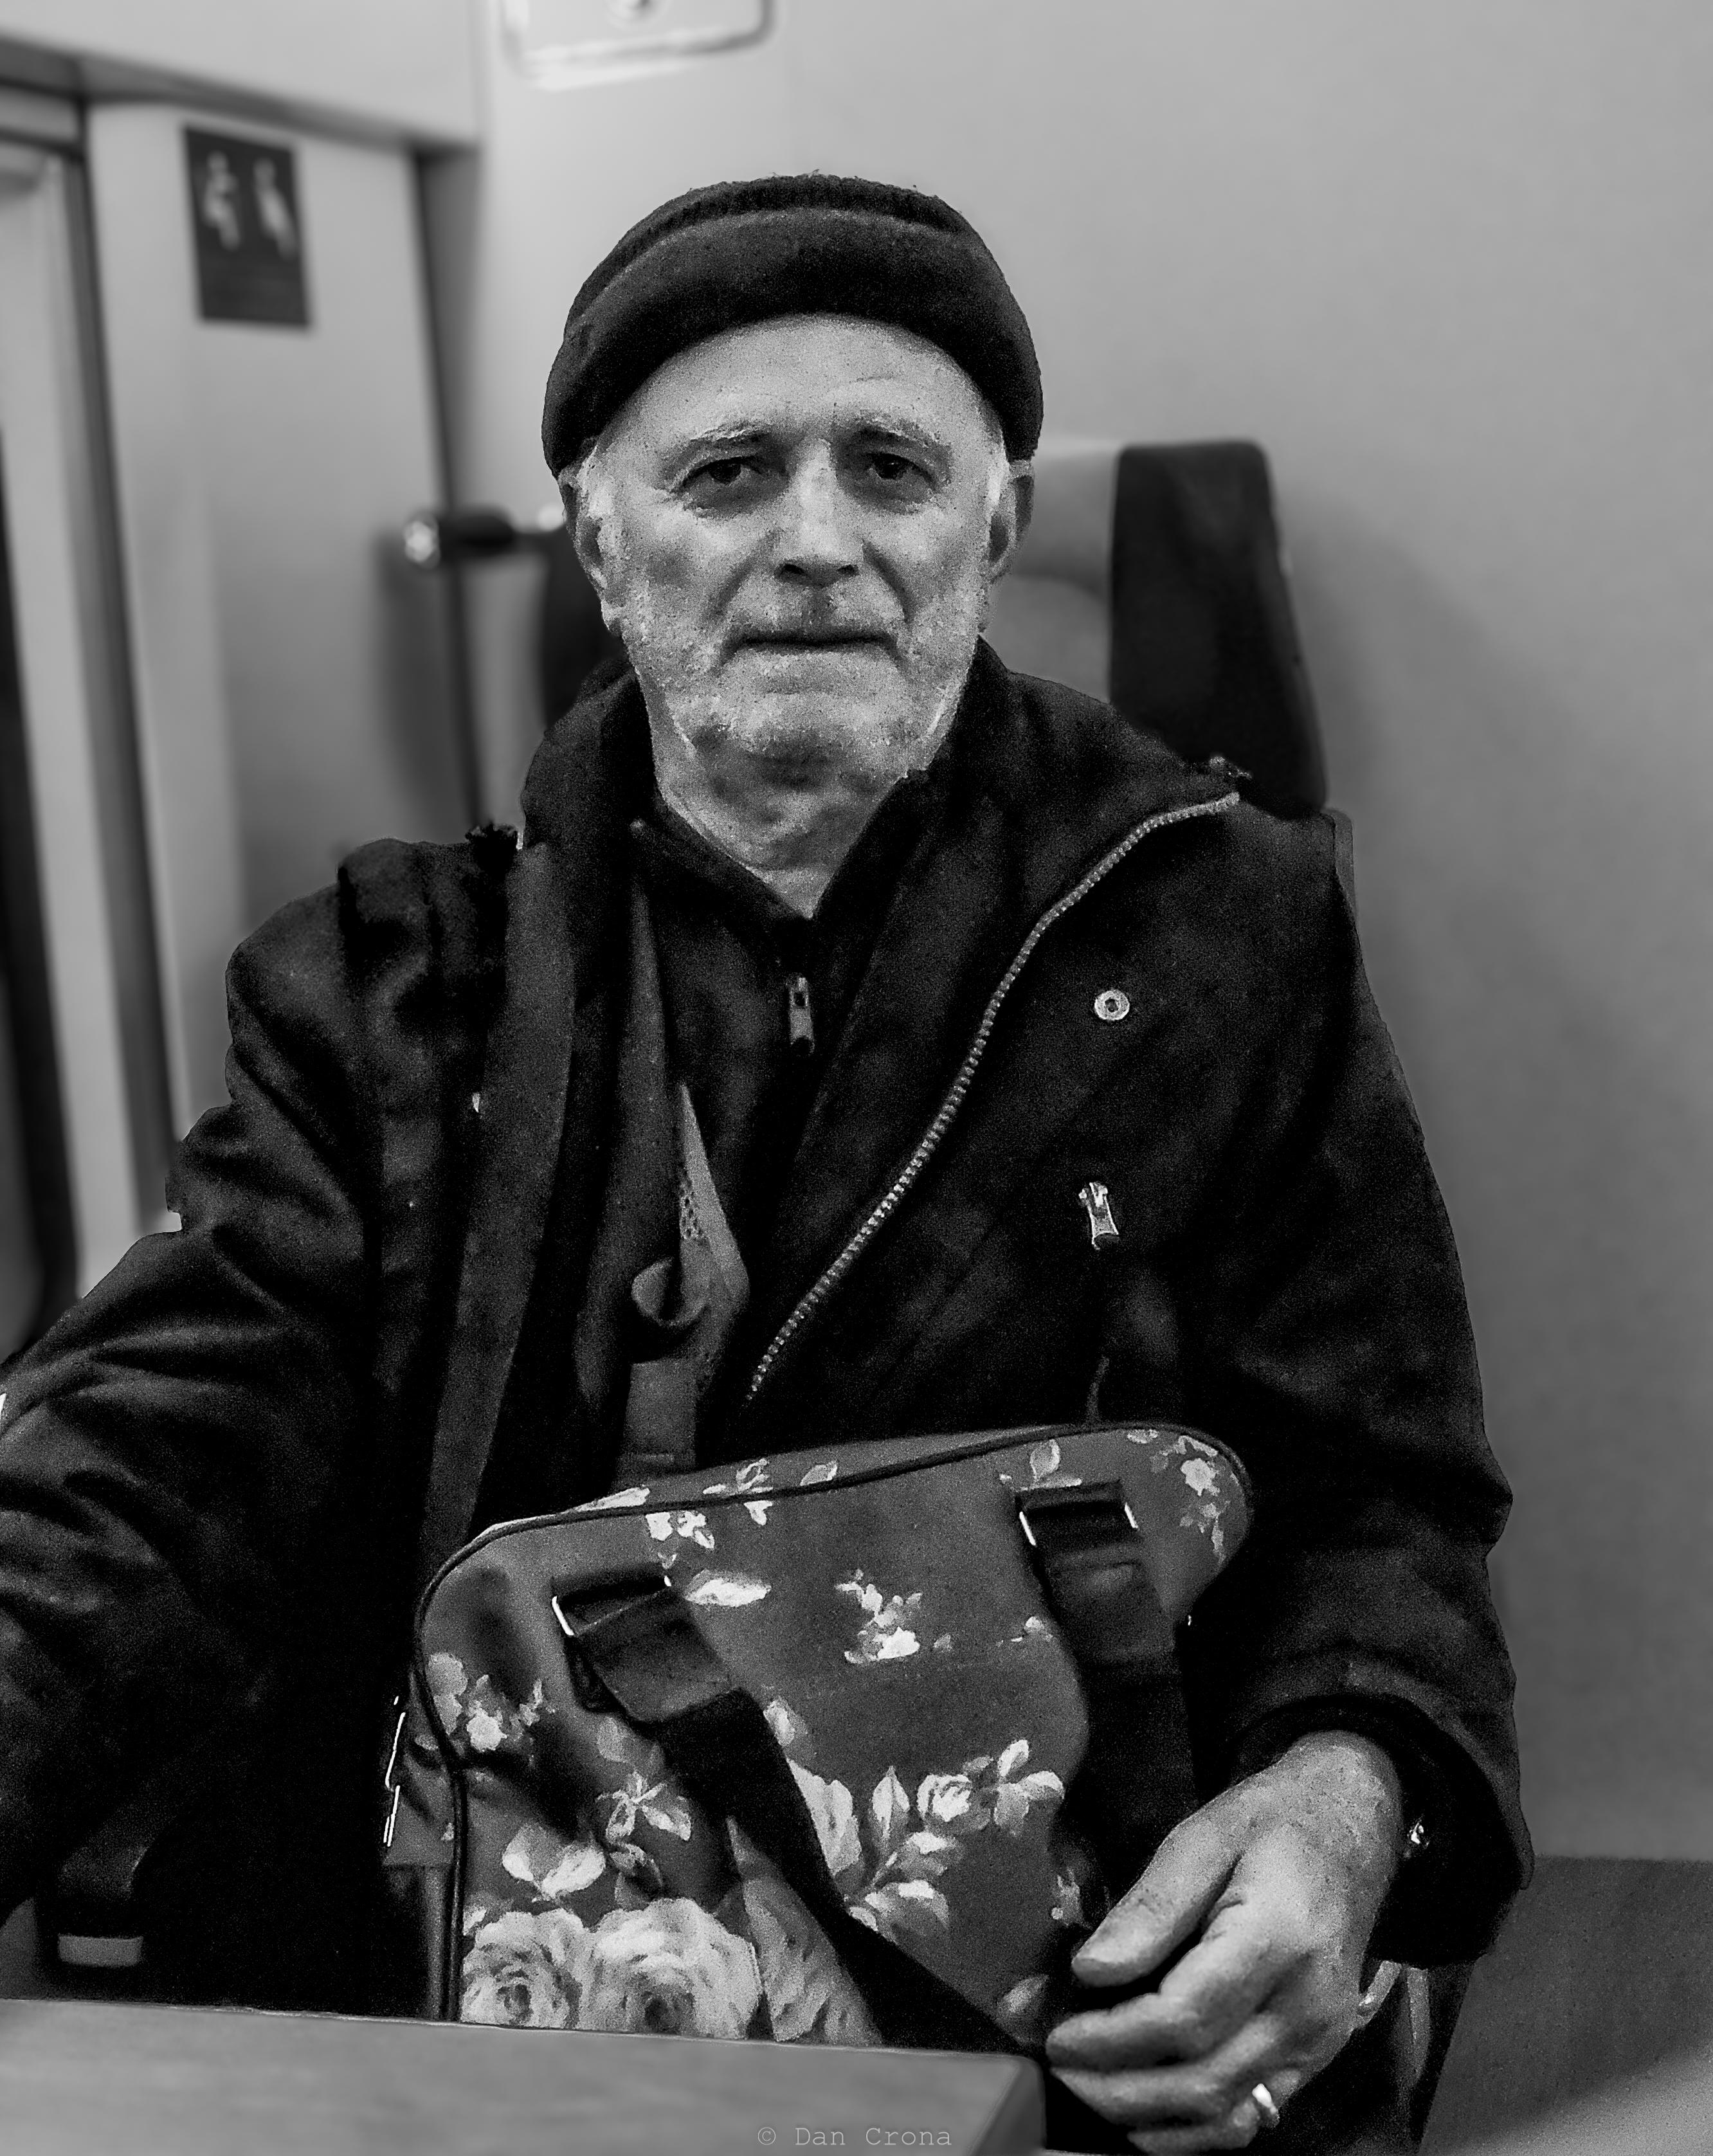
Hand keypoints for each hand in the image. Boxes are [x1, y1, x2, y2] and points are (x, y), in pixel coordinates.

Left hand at [1045, 1732, 1403, 2151]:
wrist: (1351, 1832)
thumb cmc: (1271, 1824)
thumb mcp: (1202, 1838)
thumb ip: (1151, 1906)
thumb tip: (1092, 1970)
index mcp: (1277, 1939)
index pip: (1184, 2017)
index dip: (1113, 2038)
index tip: (1060, 2037)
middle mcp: (1306, 2006)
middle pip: (1203, 2079)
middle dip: (1120, 2089)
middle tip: (1061, 2070)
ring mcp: (1319, 2041)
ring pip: (1227, 2113)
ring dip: (1150, 2117)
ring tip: (1089, 2092)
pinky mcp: (1318, 2057)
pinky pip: (1254, 2115)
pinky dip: (1196, 2130)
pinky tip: (1147, 2119)